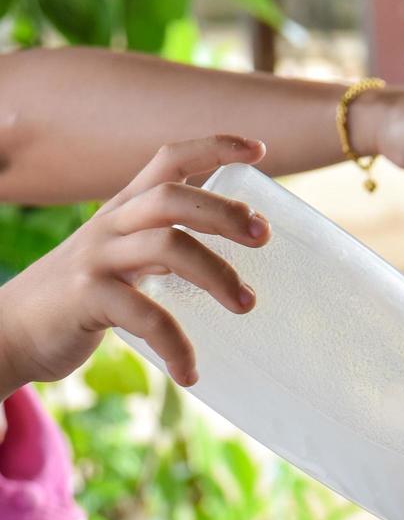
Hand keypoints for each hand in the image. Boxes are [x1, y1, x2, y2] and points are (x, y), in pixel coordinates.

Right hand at [0, 135, 269, 396]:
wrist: (10, 332)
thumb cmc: (79, 298)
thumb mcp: (120, 260)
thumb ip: (161, 250)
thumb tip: (222, 260)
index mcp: (123, 211)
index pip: (168, 160)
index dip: (213, 148)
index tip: (259, 150)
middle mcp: (110, 225)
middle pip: (173, 197)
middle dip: (224, 211)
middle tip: (263, 236)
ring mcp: (96, 259)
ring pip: (168, 246)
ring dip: (218, 274)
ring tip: (246, 304)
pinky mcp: (86, 298)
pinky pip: (147, 316)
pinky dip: (177, 346)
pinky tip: (190, 371)